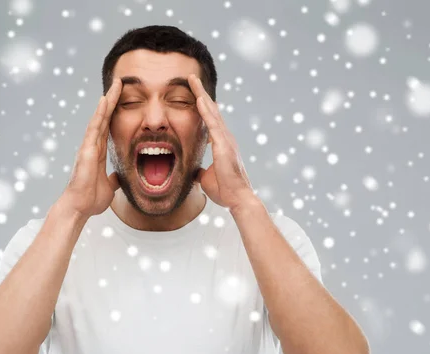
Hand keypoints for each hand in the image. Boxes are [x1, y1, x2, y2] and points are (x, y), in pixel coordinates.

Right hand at [60, 77, 122, 218]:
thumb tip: (120, 176)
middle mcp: (93, 145)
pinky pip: (94, 129)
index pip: (109, 125)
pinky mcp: (86, 151)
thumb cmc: (91, 199)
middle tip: (119, 81)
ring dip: (107, 101)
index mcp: (99, 151)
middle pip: (104, 117)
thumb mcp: (110, 186)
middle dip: (112, 99)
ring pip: (99, 119)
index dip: (115, 110)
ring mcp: (88, 146)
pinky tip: (104, 101)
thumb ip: (114, 178)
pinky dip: (99, 114)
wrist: (80, 208)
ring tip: (115, 84)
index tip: (122, 96)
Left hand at [188, 74, 257, 212]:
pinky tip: (199, 98)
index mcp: (221, 144)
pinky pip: (213, 124)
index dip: (202, 106)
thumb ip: (201, 172)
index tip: (194, 93)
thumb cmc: (225, 191)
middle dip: (201, 93)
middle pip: (211, 110)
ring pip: (212, 112)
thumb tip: (194, 172)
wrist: (237, 199)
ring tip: (192, 80)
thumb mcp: (206, 178)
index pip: (209, 120)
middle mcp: (225, 138)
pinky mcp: (224, 145)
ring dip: (201, 95)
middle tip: (191, 77)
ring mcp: (226, 140)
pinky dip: (205, 110)